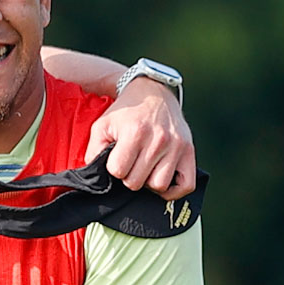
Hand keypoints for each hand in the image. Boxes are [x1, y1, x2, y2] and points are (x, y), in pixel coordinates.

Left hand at [86, 76, 195, 198]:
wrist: (154, 93)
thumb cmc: (126, 112)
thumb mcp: (102, 125)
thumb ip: (93, 151)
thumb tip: (94, 174)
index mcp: (135, 132)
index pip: (118, 171)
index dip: (114, 168)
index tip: (117, 158)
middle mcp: (159, 140)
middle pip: (137, 182)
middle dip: (129, 176)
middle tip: (131, 162)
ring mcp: (177, 147)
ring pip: (159, 186)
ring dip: (148, 182)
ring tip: (145, 169)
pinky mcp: (189, 152)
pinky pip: (186, 185)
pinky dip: (174, 191)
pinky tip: (161, 178)